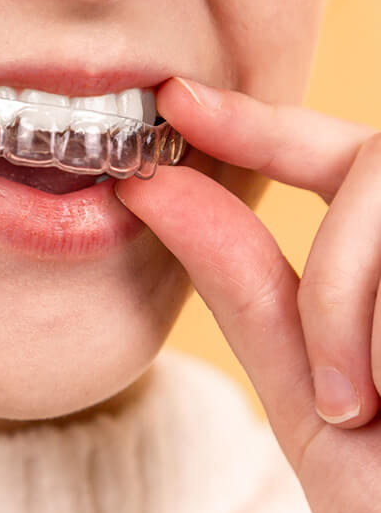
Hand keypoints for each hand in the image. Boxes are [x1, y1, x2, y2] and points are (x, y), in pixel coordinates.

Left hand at [115, 77, 380, 512]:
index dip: (258, 123)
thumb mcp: (310, 398)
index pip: (339, 157)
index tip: (176, 100)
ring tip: (376, 412)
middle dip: (337, 272)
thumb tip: (155, 185)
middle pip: (376, 164)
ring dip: (359, 309)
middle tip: (339, 391)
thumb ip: (245, 288)